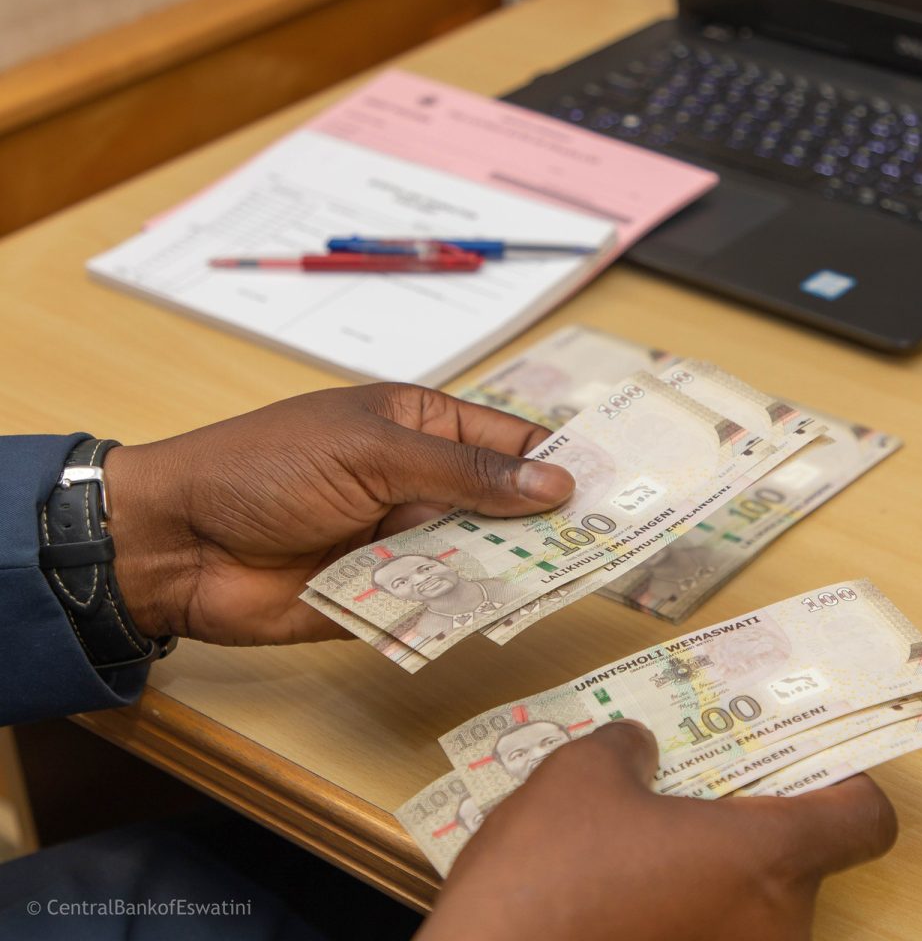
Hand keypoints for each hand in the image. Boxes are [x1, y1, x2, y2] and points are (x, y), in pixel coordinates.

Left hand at [103, 384, 574, 644]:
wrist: (175, 544)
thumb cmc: (264, 468)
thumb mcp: (372, 453)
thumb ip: (466, 475)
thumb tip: (555, 485)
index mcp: (422, 429)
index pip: (512, 444)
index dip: (564, 464)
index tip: (624, 486)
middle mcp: (422, 486)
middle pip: (509, 509)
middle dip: (554, 527)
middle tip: (616, 547)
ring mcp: (406, 544)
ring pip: (483, 561)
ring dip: (515, 571)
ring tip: (572, 583)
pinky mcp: (387, 599)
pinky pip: (444, 606)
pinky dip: (470, 611)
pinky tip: (508, 614)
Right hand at [421, 721, 897, 940]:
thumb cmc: (547, 878)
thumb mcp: (583, 776)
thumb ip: (630, 749)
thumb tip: (641, 749)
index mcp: (767, 858)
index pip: (865, 821)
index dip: (845, 784)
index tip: (808, 763)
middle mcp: (773, 928)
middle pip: (799, 864)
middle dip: (749, 828)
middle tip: (691, 797)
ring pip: (750, 911)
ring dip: (711, 879)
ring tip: (639, 850)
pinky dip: (683, 920)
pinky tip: (620, 901)